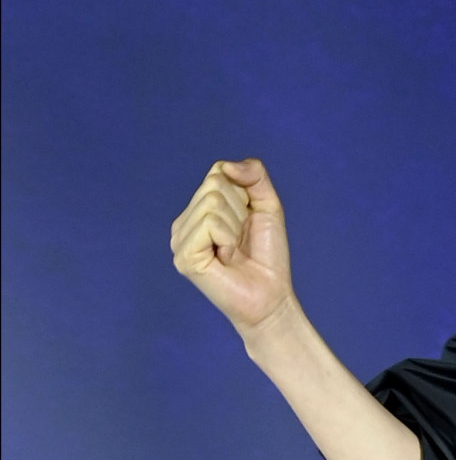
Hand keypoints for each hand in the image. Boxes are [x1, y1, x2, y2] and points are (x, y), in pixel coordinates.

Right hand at [171, 159, 297, 340]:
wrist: (271, 294)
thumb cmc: (267, 253)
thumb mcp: (267, 204)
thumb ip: (254, 176)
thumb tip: (226, 165)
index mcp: (199, 209)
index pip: (218, 171)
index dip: (245, 191)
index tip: (248, 218)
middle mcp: (184, 222)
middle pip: (215, 183)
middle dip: (241, 207)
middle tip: (241, 237)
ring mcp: (180, 240)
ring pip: (213, 201)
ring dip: (236, 225)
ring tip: (234, 248)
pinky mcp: (183, 256)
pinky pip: (210, 223)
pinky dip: (228, 237)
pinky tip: (226, 256)